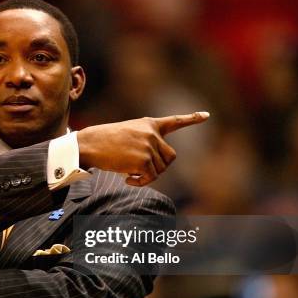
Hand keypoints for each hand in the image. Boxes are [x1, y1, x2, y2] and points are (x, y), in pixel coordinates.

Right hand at [77, 112, 208, 185]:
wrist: (90, 144)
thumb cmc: (104, 141)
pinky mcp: (144, 160)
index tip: (206, 115)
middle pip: (170, 157)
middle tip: (141, 170)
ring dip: (147, 175)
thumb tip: (155, 166)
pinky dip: (140, 182)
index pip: (174, 121)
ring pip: (161, 169)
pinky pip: (151, 178)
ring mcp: (149, 146)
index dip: (191, 119)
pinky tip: (127, 179)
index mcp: (149, 124)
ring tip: (129, 173)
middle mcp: (152, 133)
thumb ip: (145, 142)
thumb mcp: (128, 134)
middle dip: (159, 166)